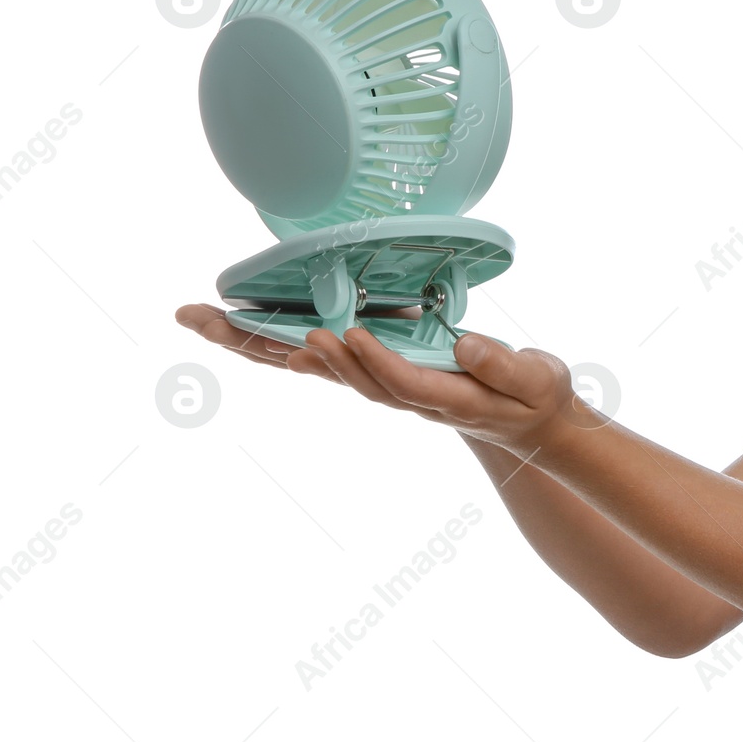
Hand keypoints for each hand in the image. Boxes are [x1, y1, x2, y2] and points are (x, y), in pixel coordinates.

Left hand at [174, 303, 583, 454]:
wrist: (528, 423)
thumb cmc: (533, 399)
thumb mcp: (534, 380)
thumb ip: (501, 365)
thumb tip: (464, 346)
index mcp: (441, 397)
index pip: (396, 380)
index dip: (369, 359)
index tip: (345, 332)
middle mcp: (401, 395)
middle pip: (330, 374)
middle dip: (270, 346)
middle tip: (210, 320)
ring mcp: (387, 386)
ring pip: (316, 366)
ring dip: (259, 342)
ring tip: (207, 318)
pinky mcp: (384, 373)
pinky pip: (326, 360)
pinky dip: (287, 343)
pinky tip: (256, 331)